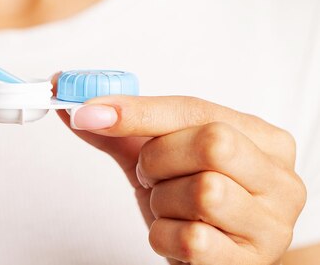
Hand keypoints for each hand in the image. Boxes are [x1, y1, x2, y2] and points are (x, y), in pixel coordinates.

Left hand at [58, 95, 305, 264]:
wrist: (212, 258)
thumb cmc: (191, 204)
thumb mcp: (163, 157)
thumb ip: (124, 128)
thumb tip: (72, 102)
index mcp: (264, 140)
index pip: (197, 110)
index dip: (138, 110)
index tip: (88, 110)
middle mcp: (279, 180)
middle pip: (212, 144)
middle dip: (159, 159)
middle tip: (149, 174)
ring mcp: (271, 225)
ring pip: (204, 192)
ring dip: (162, 200)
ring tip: (167, 205)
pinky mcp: (249, 264)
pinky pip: (191, 240)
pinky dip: (163, 235)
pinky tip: (172, 232)